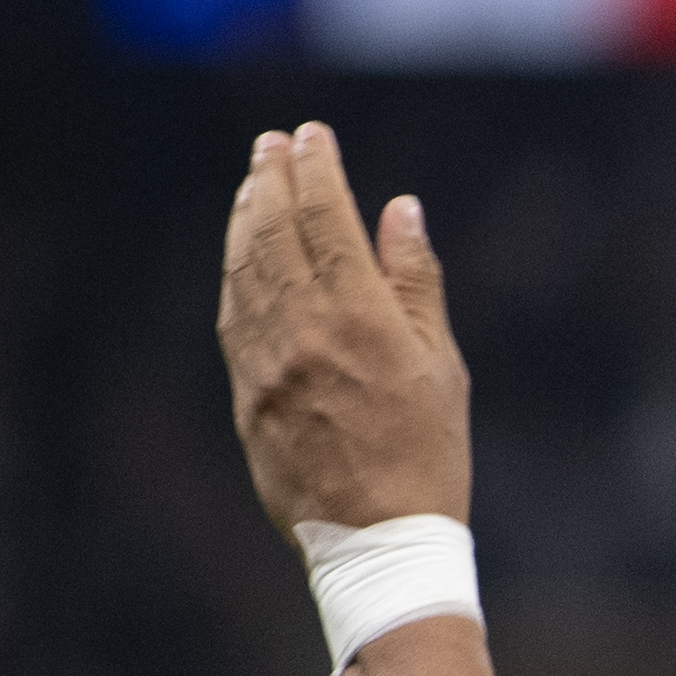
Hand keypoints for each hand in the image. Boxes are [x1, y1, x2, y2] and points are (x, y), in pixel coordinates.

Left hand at [216, 123, 471, 536]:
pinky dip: (236, 271)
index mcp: (361, 317)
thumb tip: (399, 210)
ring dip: (246, 218)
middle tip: (272, 144)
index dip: (316, 168)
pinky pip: (233, 317)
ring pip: (245, 269)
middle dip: (270, 179)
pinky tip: (242, 253)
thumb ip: (415, 282)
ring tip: (253, 184)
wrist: (379, 540)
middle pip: (274, 232)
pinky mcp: (248, 396)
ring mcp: (267, 364)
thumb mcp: (441, 365)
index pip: (326, 217)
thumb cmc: (429, 453)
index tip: (312, 135)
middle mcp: (304, 331)